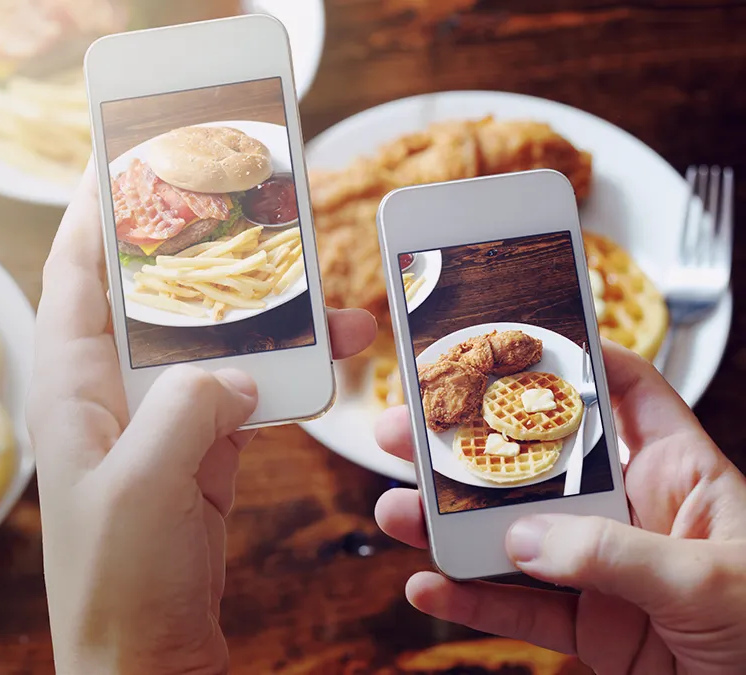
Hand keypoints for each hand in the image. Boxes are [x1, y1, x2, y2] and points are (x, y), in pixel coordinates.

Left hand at [29, 168, 377, 673]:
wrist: (148, 664)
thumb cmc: (118, 584)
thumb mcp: (143, 485)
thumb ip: (185, 409)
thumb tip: (230, 370)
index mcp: (70, 391)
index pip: (74, 276)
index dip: (93, 211)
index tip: (121, 154)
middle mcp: (108, 398)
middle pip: (148, 299)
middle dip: (192, 248)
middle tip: (238, 196)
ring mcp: (158, 428)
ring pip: (207, 343)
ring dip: (257, 312)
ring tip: (309, 270)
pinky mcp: (200, 459)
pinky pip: (245, 395)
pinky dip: (285, 374)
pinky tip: (333, 352)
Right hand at [374, 341, 745, 673]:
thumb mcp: (709, 581)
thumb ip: (615, 555)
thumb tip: (526, 540)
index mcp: (681, 478)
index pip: (628, 396)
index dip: (575, 363)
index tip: (509, 343)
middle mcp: (636, 517)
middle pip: (540, 465)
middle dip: (471, 447)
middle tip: (407, 431)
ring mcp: (608, 574)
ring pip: (515, 538)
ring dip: (452, 527)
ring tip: (397, 512)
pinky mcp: (593, 629)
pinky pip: (520, 611)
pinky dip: (471, 602)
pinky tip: (431, 586)